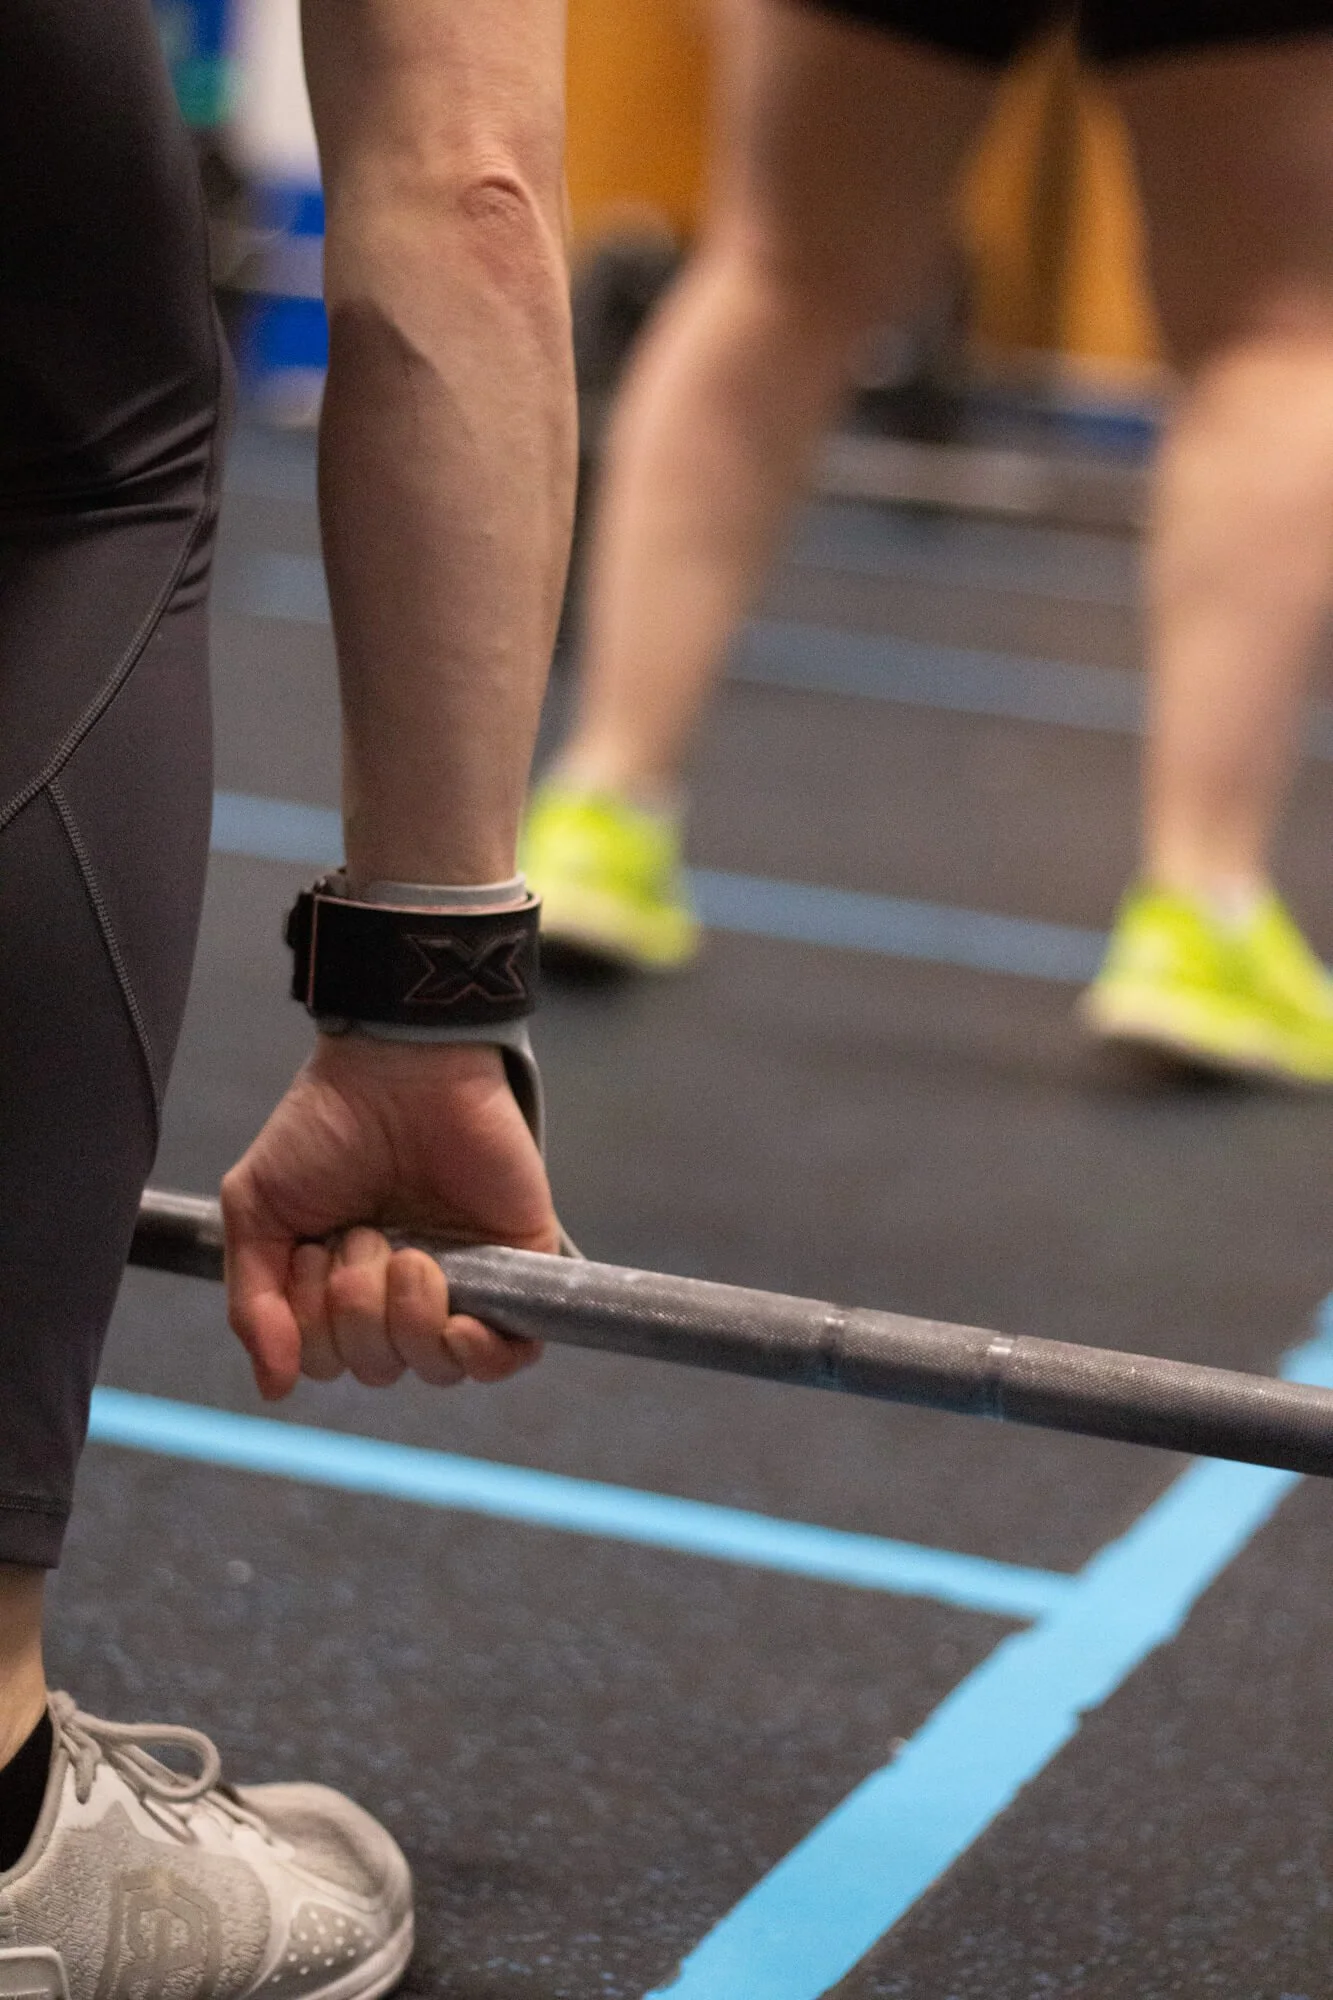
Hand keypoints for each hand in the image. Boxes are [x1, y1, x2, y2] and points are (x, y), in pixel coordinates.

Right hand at [221, 1035, 559, 1399]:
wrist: (399, 1066)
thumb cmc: (324, 1125)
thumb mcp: (259, 1210)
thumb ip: (254, 1303)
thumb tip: (275, 1387)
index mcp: (343, 1282)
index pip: (329, 1360)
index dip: (314, 1325)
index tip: (316, 1251)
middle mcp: (402, 1292)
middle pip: (379, 1368)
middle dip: (357, 1312)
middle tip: (364, 1236)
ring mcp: (463, 1281)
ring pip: (436, 1366)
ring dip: (407, 1319)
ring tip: (408, 1255)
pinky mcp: (517, 1267)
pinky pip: (510, 1355)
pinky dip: (482, 1356)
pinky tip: (459, 1326)